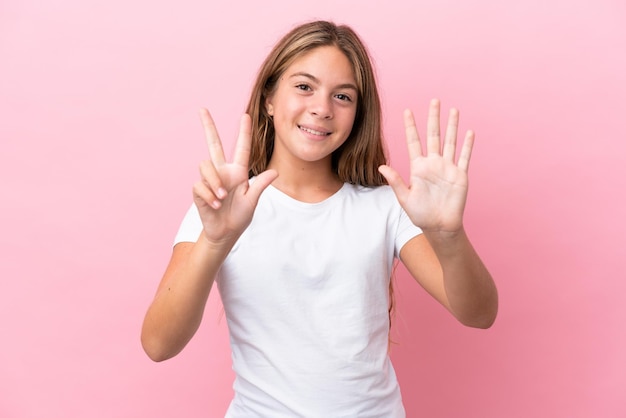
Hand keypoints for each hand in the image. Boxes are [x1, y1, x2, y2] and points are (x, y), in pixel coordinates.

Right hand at [193, 109, 277, 243]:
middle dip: (208, 126)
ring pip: (205, 166)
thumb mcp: (253, 201)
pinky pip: (200, 185)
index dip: (244, 132)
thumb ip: (260, 185)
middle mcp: (223, 172)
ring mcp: (210, 180)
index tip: (245, 116)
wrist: (225, 233)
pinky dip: (210, 196)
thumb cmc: (239, 216)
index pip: (241, 148)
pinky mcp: (199, 190)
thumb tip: (275, 172)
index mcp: (238, 172)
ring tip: (222, 198)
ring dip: (214, 182)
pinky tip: (216, 205)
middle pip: (214, 144)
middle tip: (202, 109)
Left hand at [378, 99, 472, 233]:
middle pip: (433, 135)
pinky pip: (464, 157)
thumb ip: (395, 181)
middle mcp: (433, 164)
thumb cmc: (421, 215)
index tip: (407, 111)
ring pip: (450, 141)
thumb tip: (381, 166)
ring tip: (453, 110)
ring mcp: (447, 168)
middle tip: (434, 100)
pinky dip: (468, 145)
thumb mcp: (404, 198)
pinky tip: (469, 132)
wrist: (440, 226)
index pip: (413, 141)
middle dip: (433, 118)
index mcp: (418, 167)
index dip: (410, 126)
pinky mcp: (460, 175)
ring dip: (452, 126)